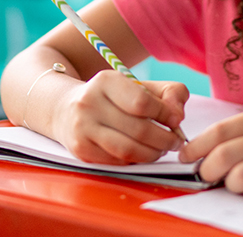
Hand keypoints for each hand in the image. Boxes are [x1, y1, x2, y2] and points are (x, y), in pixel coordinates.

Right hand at [50, 70, 188, 164]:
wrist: (65, 108)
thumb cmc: (111, 97)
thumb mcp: (138, 84)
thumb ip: (168, 93)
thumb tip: (177, 116)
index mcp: (106, 81)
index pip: (142, 102)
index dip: (165, 115)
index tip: (176, 120)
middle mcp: (89, 103)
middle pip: (138, 129)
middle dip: (165, 139)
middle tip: (175, 141)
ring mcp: (83, 128)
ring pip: (128, 150)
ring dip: (152, 154)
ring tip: (161, 150)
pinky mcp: (81, 150)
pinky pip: (117, 161)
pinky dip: (135, 160)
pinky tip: (141, 153)